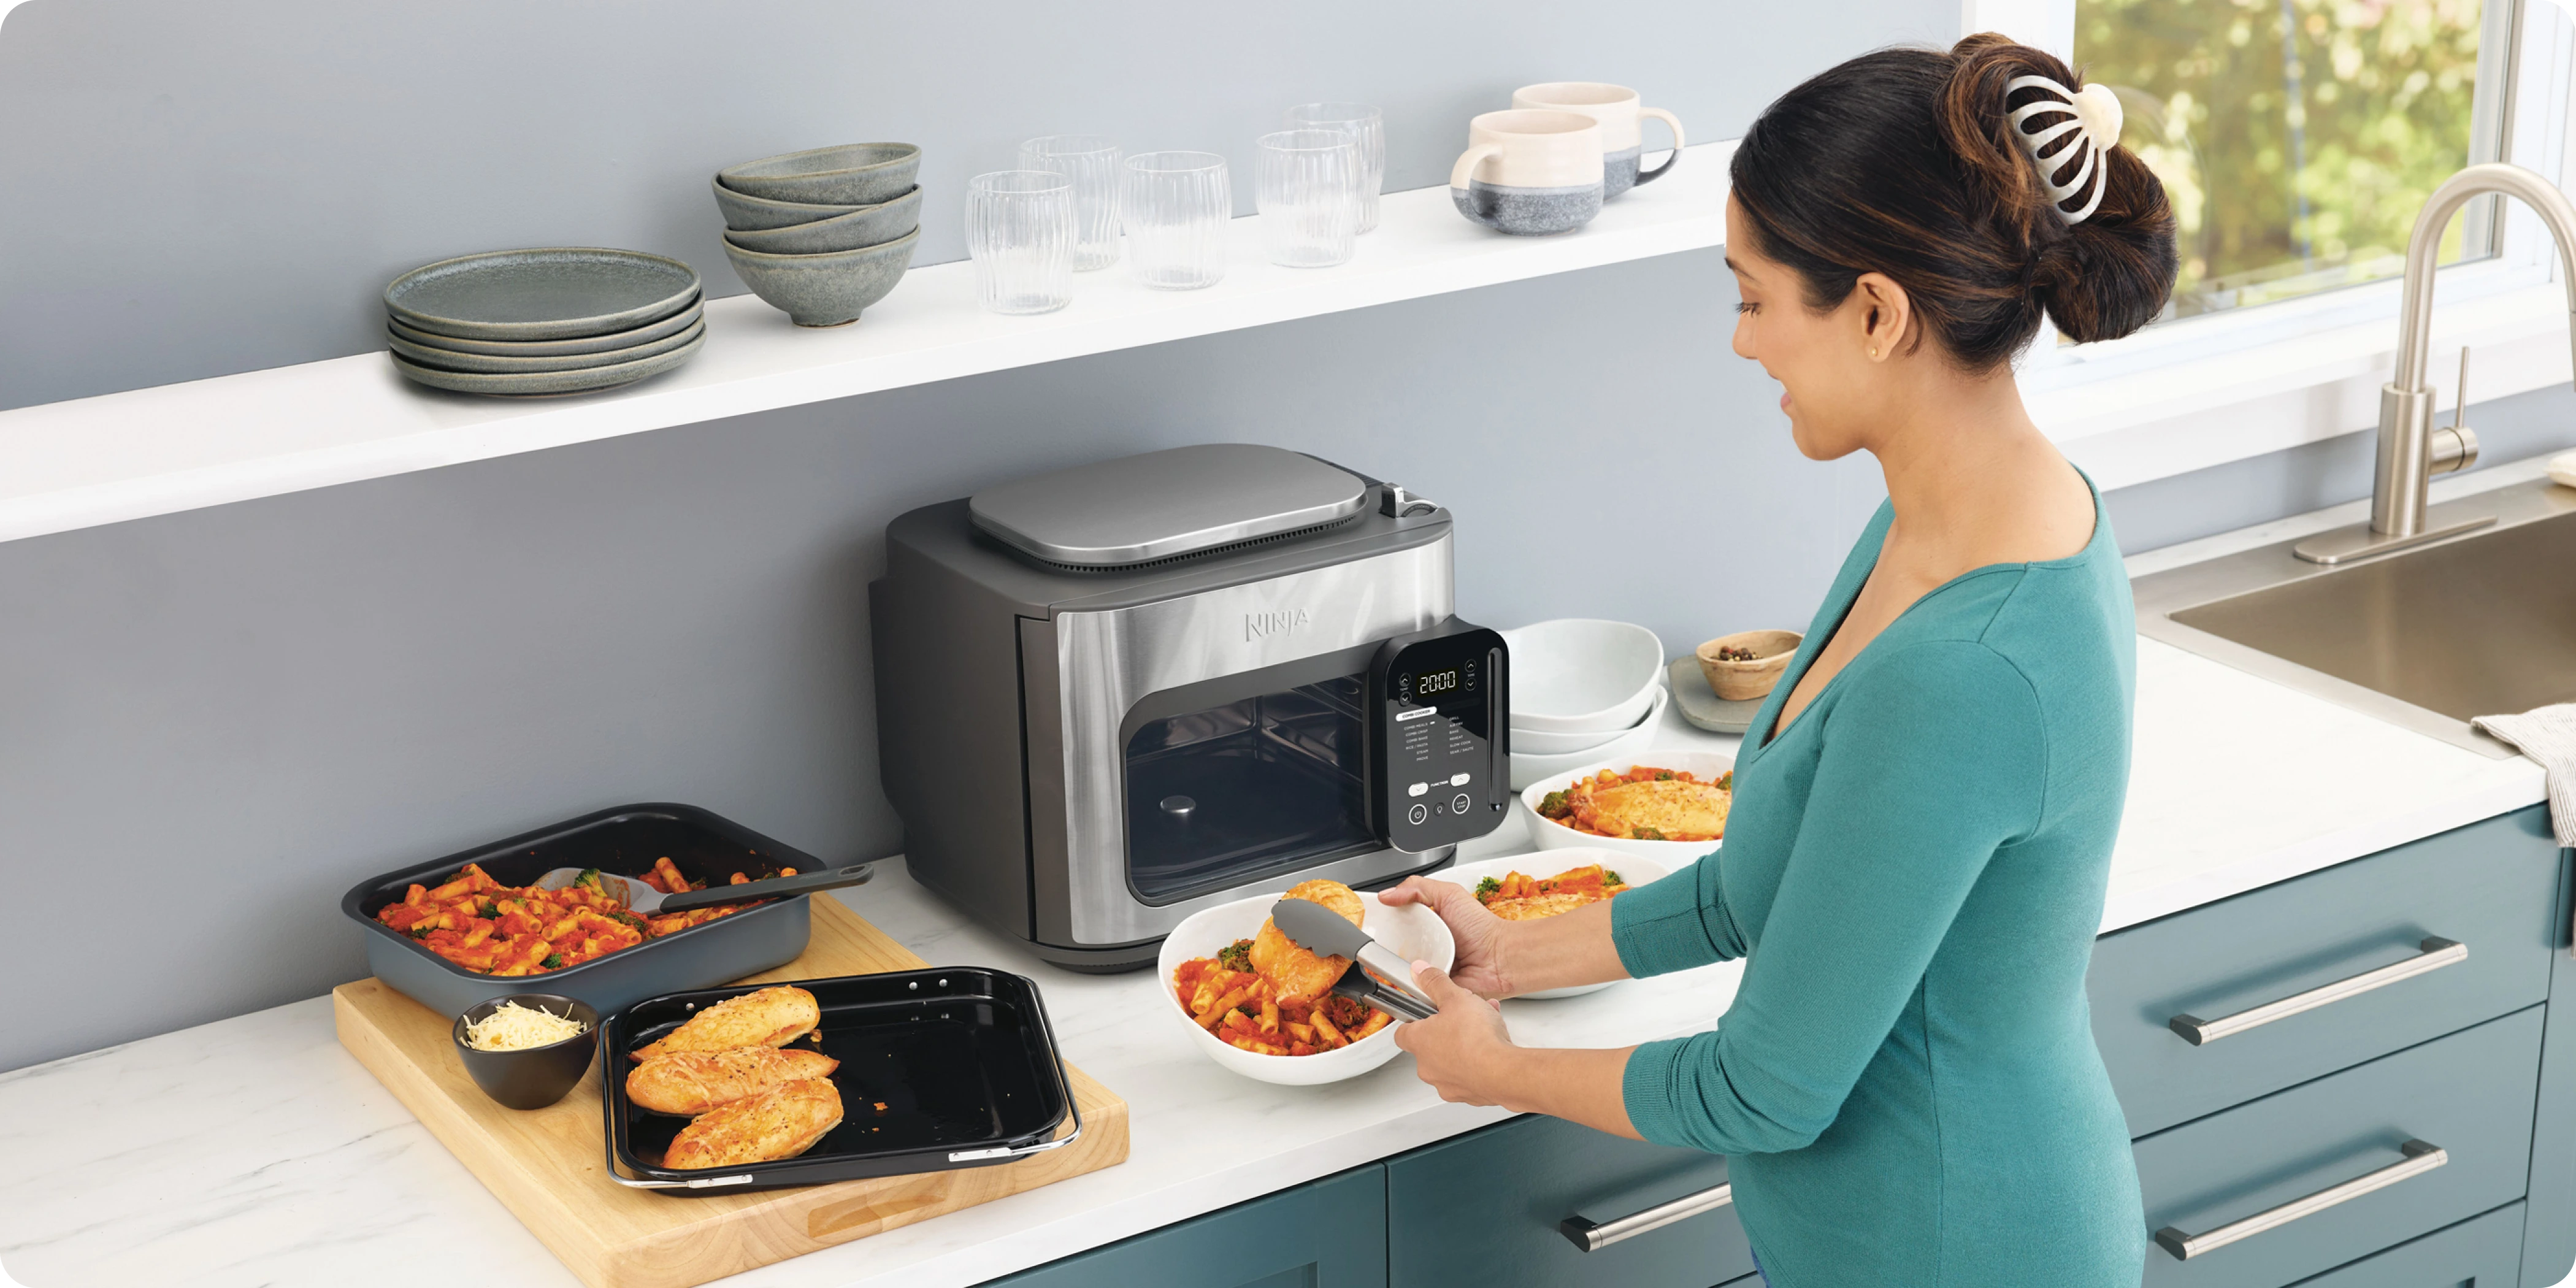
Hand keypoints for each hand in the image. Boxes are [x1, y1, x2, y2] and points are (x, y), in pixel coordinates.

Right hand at [1379, 875, 1515, 996]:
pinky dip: (1410, 984)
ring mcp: (1429, 966)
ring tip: (1393, 962)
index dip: (1385, 920)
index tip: (1372, 920)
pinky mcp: (1432, 986)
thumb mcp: (1449, 894)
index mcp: (1428, 921)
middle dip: (1387, 946)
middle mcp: (1427, 944)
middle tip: (1379, 943)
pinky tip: (1407, 978)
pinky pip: (1414, 987)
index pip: (1398, 919)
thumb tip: (1388, 895)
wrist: (1499, 960)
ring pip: (1401, 968)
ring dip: (1397, 967)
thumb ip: (1418, 888)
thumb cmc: (1481, 927)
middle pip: (1395, 945)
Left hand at [1393, 960, 1515, 1105]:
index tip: (1423, 1012)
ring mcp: (1447, 1084)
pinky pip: (1471, 1075)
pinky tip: (1494, 1048)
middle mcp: (1428, 1067)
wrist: (1503, 1073)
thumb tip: (1420, 972)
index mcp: (1418, 1042)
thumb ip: (1435, 983)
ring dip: (1465, 1045)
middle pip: (1430, 1045)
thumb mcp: (1455, 997)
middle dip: (1447, 1031)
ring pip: (1453, 1060)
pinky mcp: (1469, 1095)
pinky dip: (1479, 1063)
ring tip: (1485, 1029)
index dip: (1413, 1019)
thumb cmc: (1477, 1040)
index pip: (1402, 1032)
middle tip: (1462, 1018)